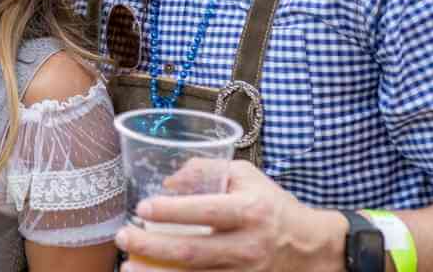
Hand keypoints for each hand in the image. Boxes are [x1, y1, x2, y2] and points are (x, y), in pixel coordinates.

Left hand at [115, 161, 343, 270]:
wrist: (310, 248)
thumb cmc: (271, 205)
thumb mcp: (246, 176)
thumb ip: (207, 171)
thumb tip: (167, 181)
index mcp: (250, 211)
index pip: (207, 211)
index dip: (173, 211)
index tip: (142, 208)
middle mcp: (247, 246)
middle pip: (193, 251)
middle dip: (152, 246)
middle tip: (122, 237)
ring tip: (127, 267)